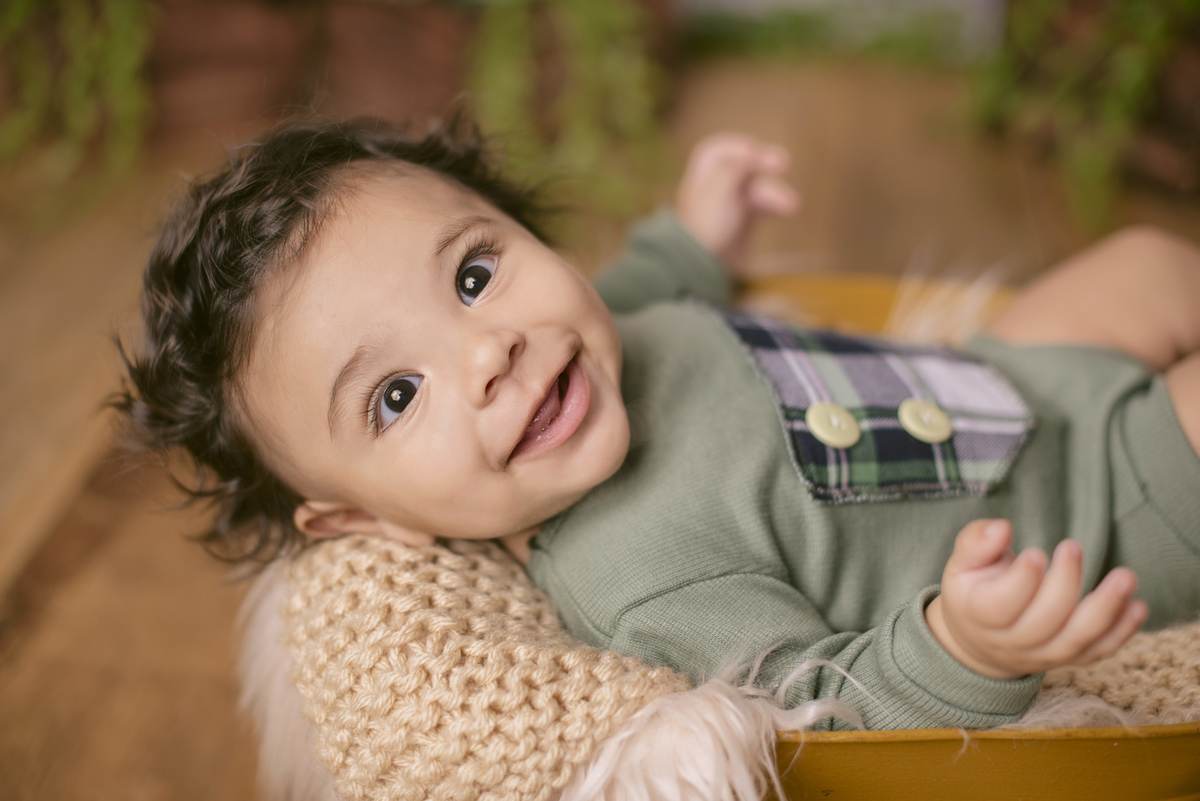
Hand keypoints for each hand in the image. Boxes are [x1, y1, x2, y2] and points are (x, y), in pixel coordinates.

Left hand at [675, 133, 798, 276]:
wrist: (702, 266)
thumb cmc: (706, 224)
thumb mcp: (720, 188)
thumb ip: (738, 166)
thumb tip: (754, 153)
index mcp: (702, 174)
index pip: (719, 150)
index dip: (738, 147)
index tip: (754, 151)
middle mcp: (716, 185)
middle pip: (743, 166)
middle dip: (764, 163)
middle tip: (784, 162)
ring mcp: (731, 204)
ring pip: (757, 188)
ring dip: (775, 193)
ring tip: (792, 205)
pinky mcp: (743, 221)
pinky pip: (763, 206)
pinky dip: (776, 206)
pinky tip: (789, 209)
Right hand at [925, 519, 1146, 679]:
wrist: (980, 642)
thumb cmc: (972, 591)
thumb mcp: (961, 564)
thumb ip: (975, 543)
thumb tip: (1001, 528)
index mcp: (979, 615)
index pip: (1000, 605)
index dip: (1020, 582)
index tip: (1035, 553)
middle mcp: (1010, 642)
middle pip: (1043, 621)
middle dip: (1064, 584)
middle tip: (1072, 547)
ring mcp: (1042, 654)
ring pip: (1076, 639)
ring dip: (1105, 610)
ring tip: (1125, 577)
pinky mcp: (1068, 659)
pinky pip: (1098, 650)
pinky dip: (1122, 632)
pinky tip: (1138, 606)